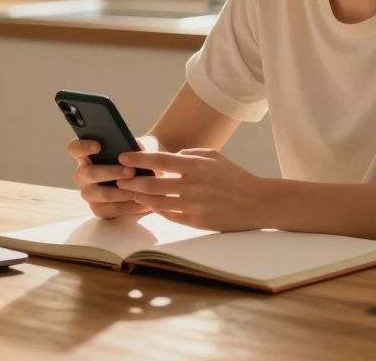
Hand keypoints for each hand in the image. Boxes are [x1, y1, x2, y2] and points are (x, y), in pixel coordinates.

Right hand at [67, 138, 151, 219]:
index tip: (99, 146)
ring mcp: (89, 193)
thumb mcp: (141, 146)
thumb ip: (137, 145)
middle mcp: (83, 175)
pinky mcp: (99, 209)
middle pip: (89, 174)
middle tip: (131, 171)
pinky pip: (109, 209)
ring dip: (121, 192)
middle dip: (111, 172)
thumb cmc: (138, 157)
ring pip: (101, 194)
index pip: (74, 149)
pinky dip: (126, 206)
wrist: (149, 177)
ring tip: (138, 189)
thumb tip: (138, 149)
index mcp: (85, 155)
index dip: (83, 147)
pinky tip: (140, 201)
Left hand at [116, 149, 270, 231]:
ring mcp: (194, 206)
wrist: (257, 203)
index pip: (159, 160)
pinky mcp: (197, 222)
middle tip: (117, 179)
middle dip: (131, 182)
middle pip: (152, 184)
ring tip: (128, 193)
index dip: (137, 159)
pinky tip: (149, 205)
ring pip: (157, 202)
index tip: (122, 157)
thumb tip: (168, 158)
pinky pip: (169, 216)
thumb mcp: (213, 156)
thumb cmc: (234, 176)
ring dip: (139, 198)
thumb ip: (188, 155)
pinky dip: (157, 210)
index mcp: (195, 166)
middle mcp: (192, 186)